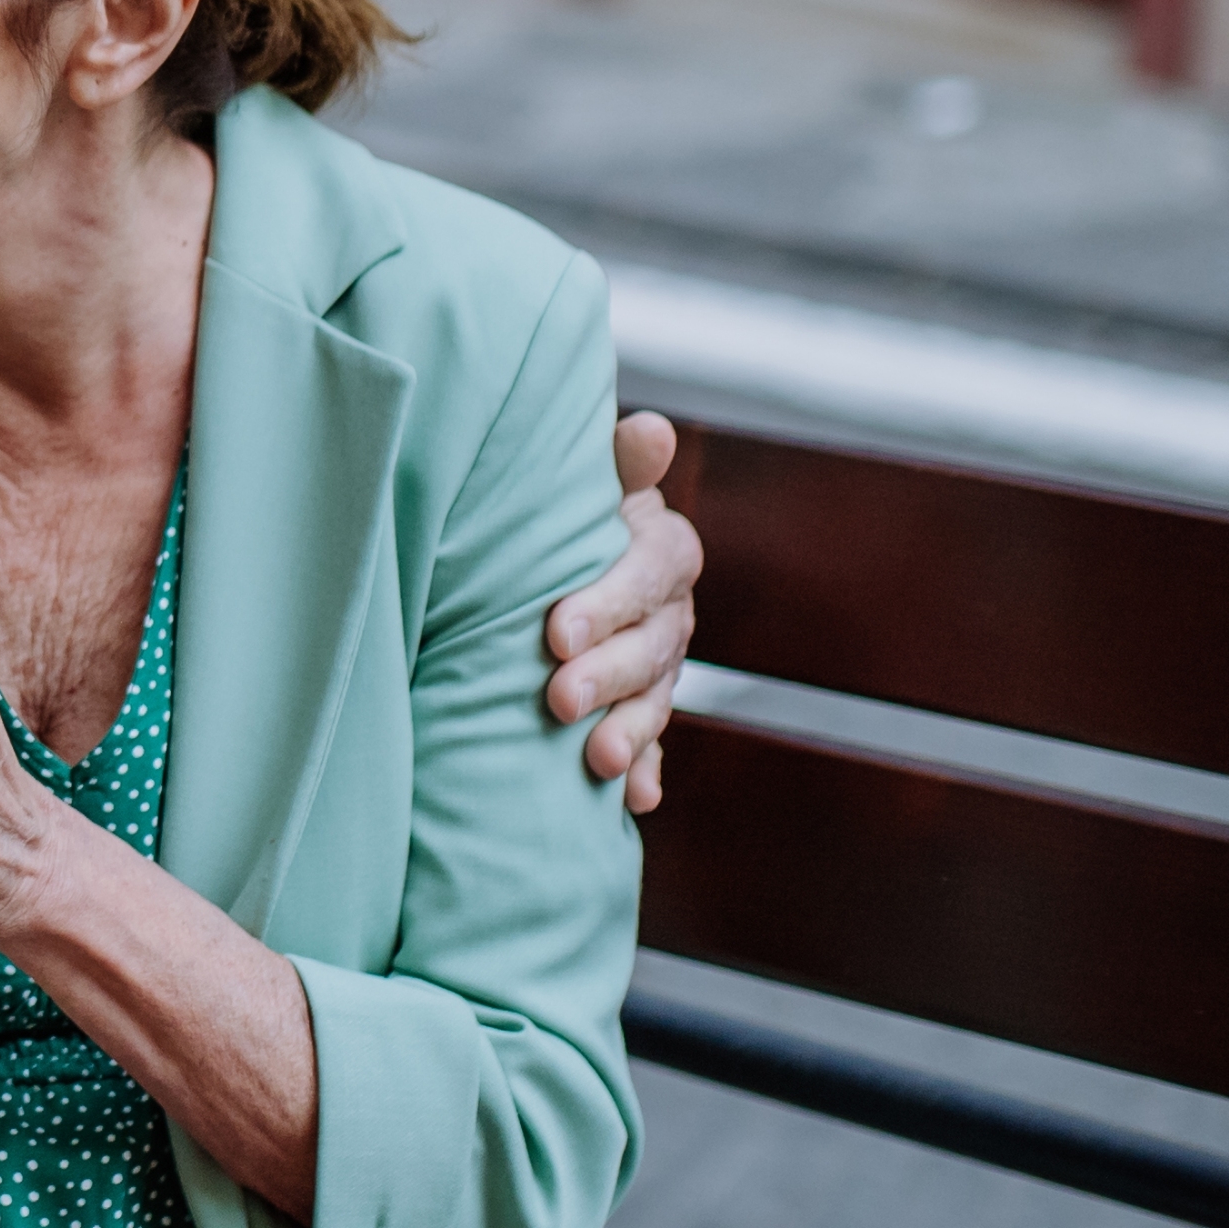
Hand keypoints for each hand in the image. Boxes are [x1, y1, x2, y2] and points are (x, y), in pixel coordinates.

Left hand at [546, 409, 699, 814]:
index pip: (652, 573)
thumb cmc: (567, 514)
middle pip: (653, 646)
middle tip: (558, 697)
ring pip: (656, 700)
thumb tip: (652, 429)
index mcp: (664, 551)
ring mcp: (662, 666)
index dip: (610, 600)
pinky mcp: (645, 710)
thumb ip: (619, 462)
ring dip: (631, 732)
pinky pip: (654, 747)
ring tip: (597, 760)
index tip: (556, 629)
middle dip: (608, 674)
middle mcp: (672, 611)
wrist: (557, 561)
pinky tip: (635, 799)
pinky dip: (646, 773)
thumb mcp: (590, 483)